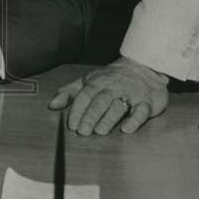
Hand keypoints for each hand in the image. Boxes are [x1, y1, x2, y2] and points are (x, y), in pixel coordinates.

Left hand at [49, 56, 168, 134]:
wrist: (142, 67)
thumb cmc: (110, 78)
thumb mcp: (87, 81)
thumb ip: (69, 93)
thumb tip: (51, 105)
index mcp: (97, 83)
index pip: (85, 96)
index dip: (77, 110)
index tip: (71, 125)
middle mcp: (113, 88)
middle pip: (100, 102)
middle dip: (90, 116)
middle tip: (83, 131)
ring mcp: (130, 95)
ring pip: (119, 107)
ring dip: (109, 119)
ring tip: (100, 131)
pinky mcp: (147, 103)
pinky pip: (141, 111)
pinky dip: (134, 120)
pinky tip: (127, 129)